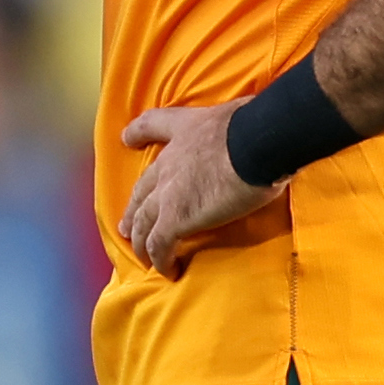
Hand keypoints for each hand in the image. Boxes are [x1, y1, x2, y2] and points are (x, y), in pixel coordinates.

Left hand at [116, 102, 277, 273]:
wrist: (257, 143)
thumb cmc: (256, 126)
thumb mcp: (238, 113)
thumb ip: (236, 124)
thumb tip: (252, 127)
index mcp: (184, 131)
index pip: (152, 126)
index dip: (137, 133)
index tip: (126, 139)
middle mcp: (168, 163)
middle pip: (142, 190)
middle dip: (133, 210)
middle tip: (127, 226)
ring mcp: (167, 193)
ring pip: (143, 222)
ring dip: (142, 241)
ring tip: (143, 256)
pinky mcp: (175, 219)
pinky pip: (159, 245)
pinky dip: (160, 260)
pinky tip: (167, 271)